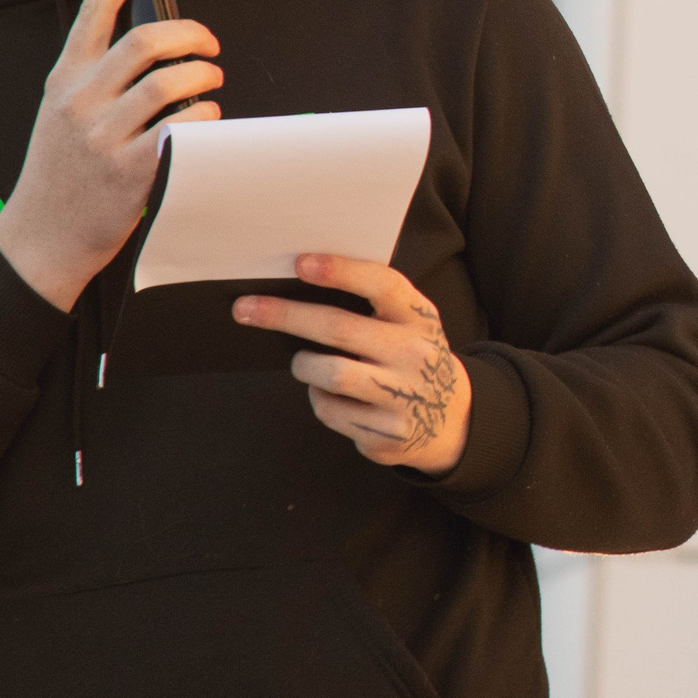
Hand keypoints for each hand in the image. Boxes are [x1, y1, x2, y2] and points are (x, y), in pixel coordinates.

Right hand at [0, 0, 222, 311]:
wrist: (43, 233)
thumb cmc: (63, 169)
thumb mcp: (62, 110)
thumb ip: (96, 76)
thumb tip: (152, 43)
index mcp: (64, 77)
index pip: (95, 8)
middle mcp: (81, 100)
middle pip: (147, 40)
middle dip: (192, 35)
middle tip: (209, 47)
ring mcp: (105, 135)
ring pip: (172, 82)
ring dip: (206, 77)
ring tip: (212, 85)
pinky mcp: (132, 168)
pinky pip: (186, 126)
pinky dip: (208, 117)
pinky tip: (206, 121)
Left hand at [237, 255, 471, 475]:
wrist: (452, 418)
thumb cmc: (410, 357)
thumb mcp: (409, 325)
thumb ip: (373, 306)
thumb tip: (299, 284)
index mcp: (419, 319)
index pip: (382, 285)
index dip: (341, 271)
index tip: (301, 263)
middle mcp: (415, 354)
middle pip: (339, 329)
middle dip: (286, 315)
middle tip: (246, 309)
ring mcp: (403, 395)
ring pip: (330, 373)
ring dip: (304, 365)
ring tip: (303, 362)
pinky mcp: (386, 433)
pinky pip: (330, 411)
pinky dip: (320, 399)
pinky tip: (332, 395)